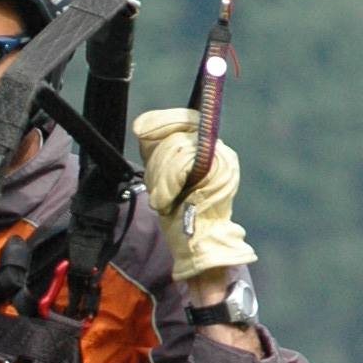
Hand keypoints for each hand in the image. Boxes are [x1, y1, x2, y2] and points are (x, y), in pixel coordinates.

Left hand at [134, 107, 255, 283]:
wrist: (196, 242)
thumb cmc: (179, 211)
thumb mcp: (163, 173)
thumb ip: (157, 148)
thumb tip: (142, 126)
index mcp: (208, 148)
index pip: (184, 119)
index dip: (161, 121)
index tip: (140, 130)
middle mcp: (219, 150)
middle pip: (175, 135)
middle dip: (157, 163)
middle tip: (160, 192)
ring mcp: (222, 159)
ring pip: (176, 149)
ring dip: (161, 179)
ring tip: (164, 201)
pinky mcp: (219, 172)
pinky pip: (181, 164)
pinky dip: (167, 186)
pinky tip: (166, 202)